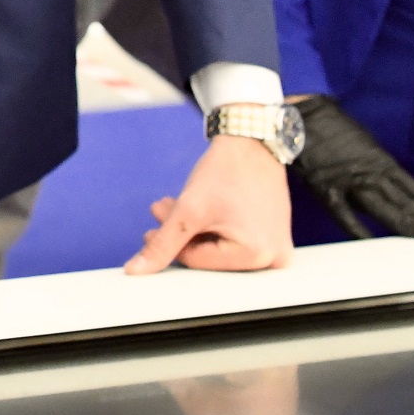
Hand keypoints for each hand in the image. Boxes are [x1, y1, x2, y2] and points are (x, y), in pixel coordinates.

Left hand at [124, 134, 292, 274]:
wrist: (254, 143)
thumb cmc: (227, 171)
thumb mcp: (189, 209)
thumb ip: (161, 244)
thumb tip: (135, 271)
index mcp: (257, 255)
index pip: (197, 262)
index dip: (169, 243)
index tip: (150, 227)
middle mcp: (274, 259)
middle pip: (210, 258)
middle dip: (181, 234)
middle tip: (160, 211)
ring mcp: (278, 251)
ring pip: (220, 250)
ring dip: (194, 230)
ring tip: (173, 206)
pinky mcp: (276, 240)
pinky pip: (237, 244)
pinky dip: (214, 229)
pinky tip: (198, 210)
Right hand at [292, 97, 413, 238]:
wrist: (303, 116)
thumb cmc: (335, 130)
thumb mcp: (367, 149)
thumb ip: (380, 175)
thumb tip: (395, 199)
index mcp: (384, 164)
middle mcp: (373, 175)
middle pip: (410, 202)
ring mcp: (350, 182)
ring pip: (385, 207)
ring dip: (410, 223)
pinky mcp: (326, 188)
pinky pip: (342, 213)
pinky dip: (356, 227)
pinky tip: (370, 241)